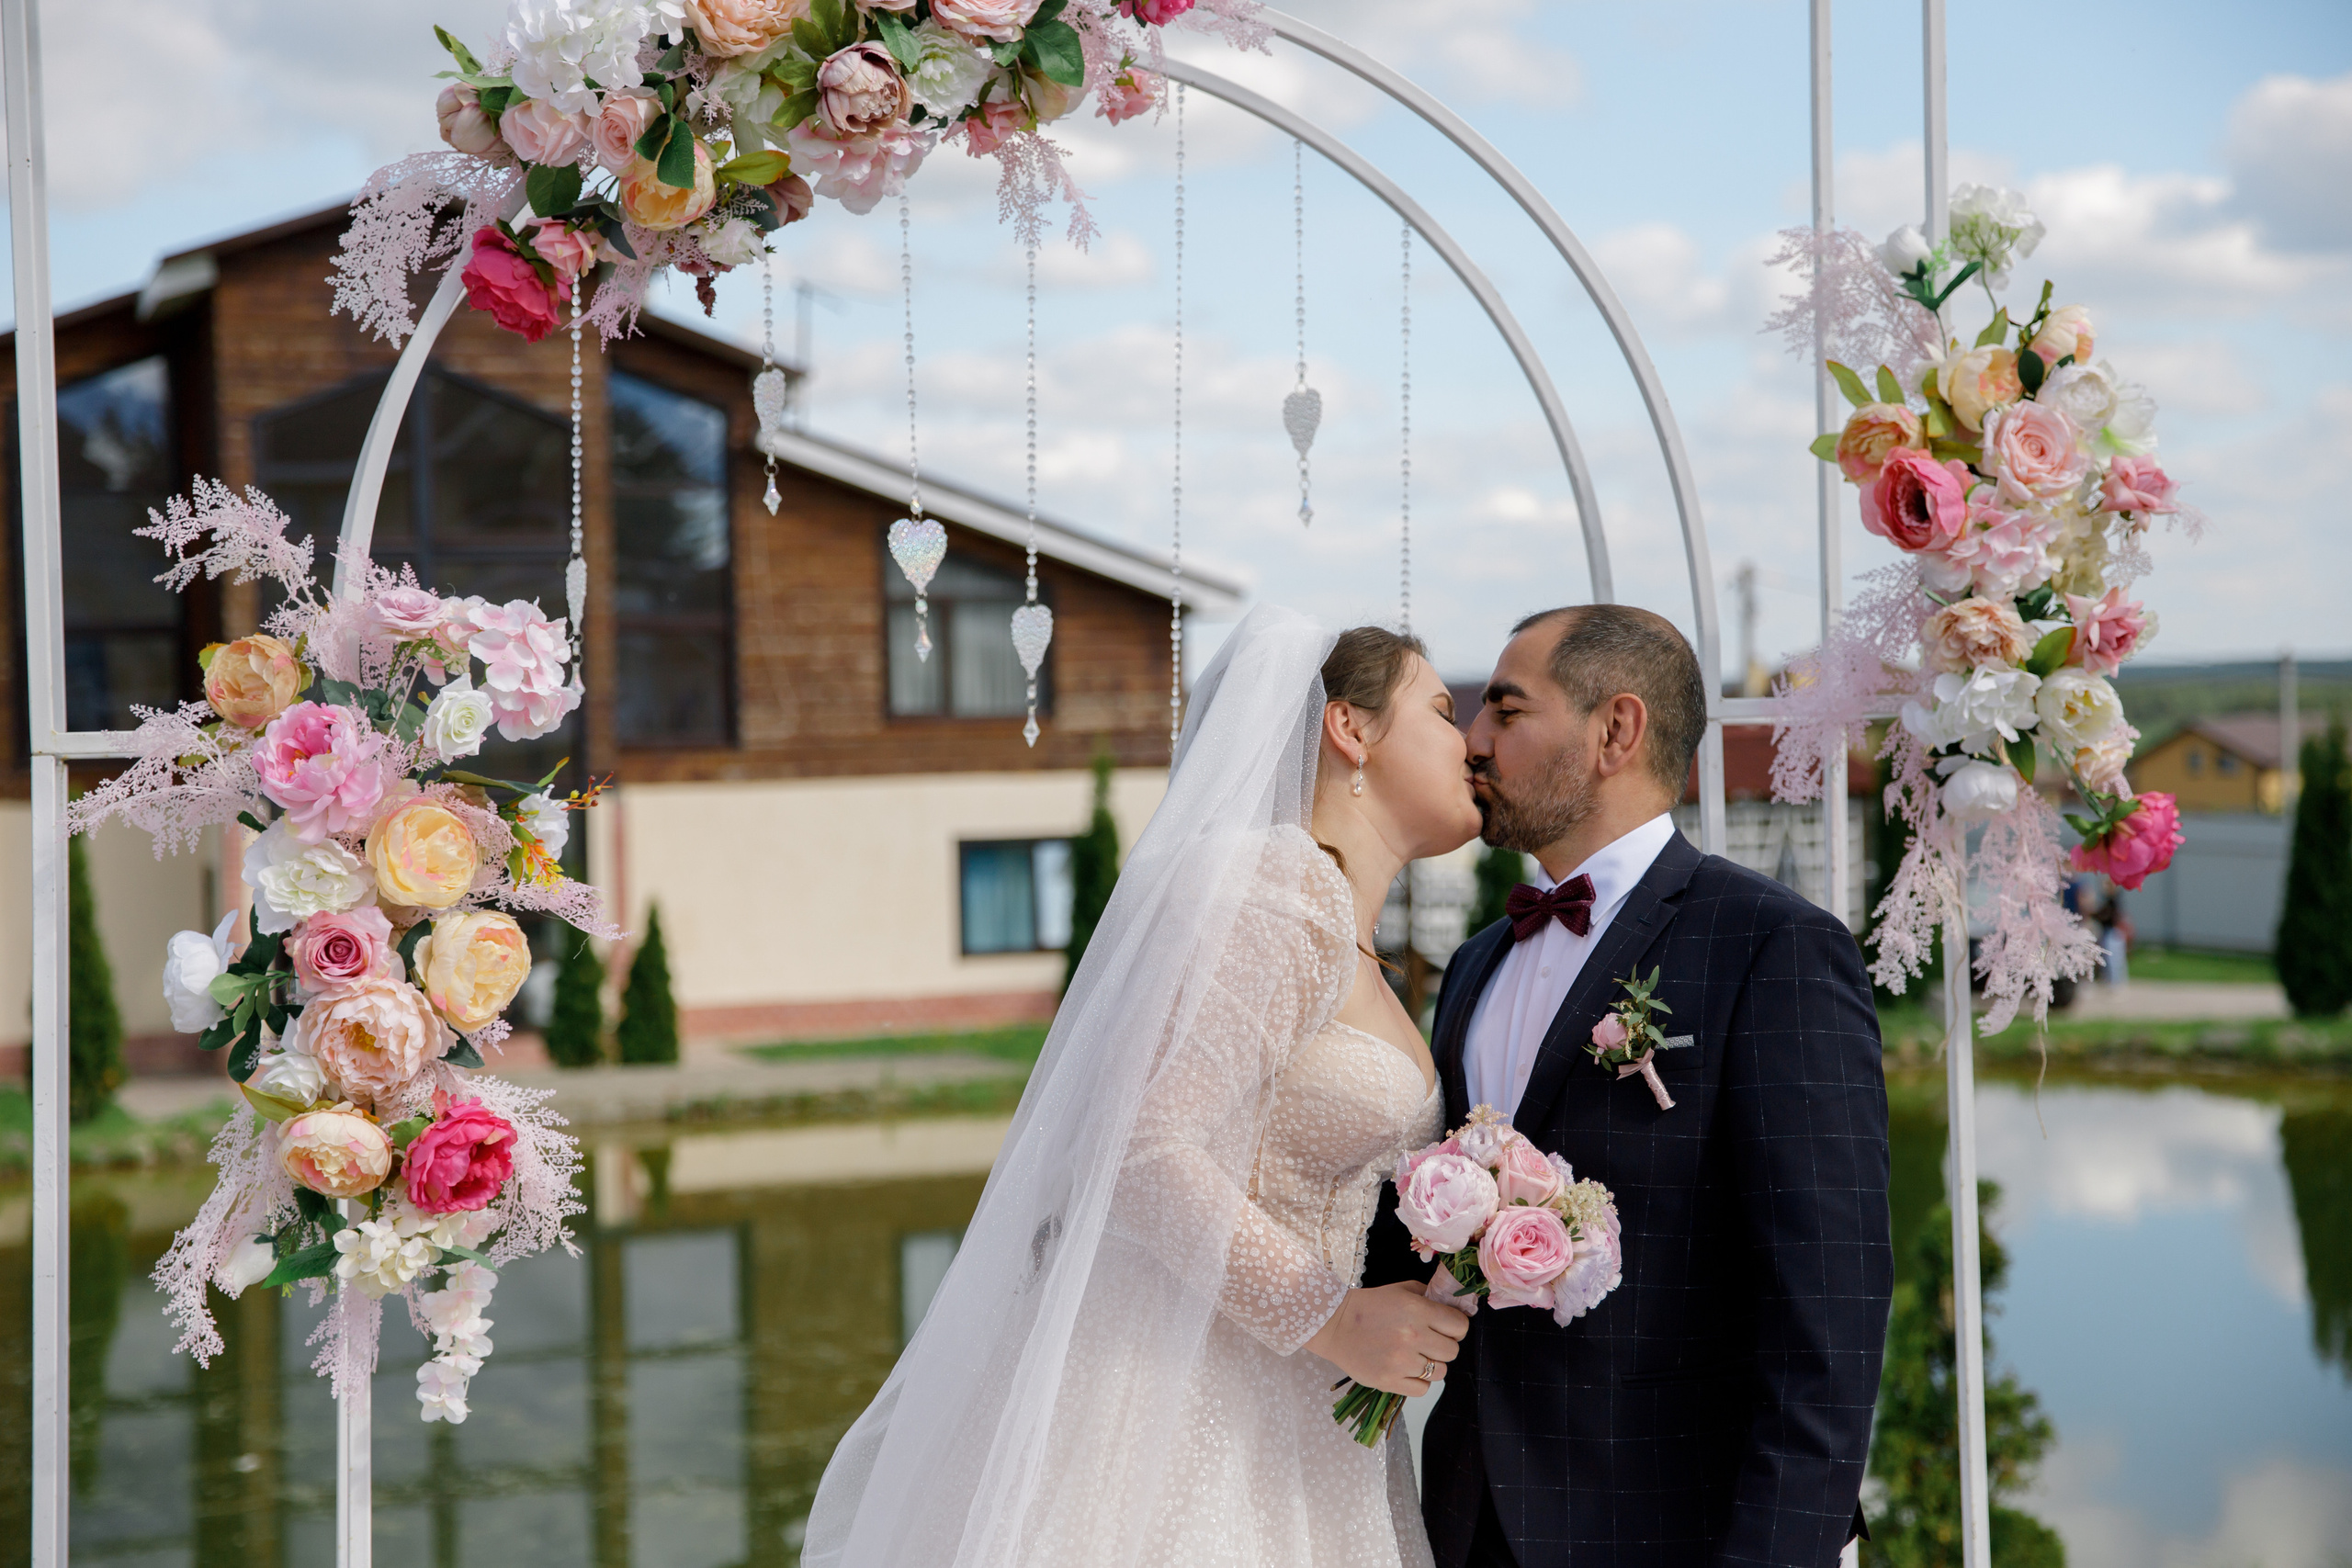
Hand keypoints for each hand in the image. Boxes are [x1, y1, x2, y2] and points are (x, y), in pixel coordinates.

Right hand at [1305, 1280, 1467, 1396]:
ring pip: (1440, 1372)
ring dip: (1431, 1365)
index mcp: (1417, 1310)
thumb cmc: (1368, 1306)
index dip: (1456, 1327)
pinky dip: (1417, 1381)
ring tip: (1415, 1356)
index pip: (1460, 1326)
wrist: (1334, 1324)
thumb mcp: (1400, 1290)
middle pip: (1452, 1351)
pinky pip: (1422, 1389)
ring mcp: (1402, 1361)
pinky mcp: (1390, 1381)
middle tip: (1428, 1342)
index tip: (1447, 1328)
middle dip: (1443, 1346)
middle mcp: (1412, 1335)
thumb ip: (1428, 1296)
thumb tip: (1452, 1306)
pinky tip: (1406, 1369)